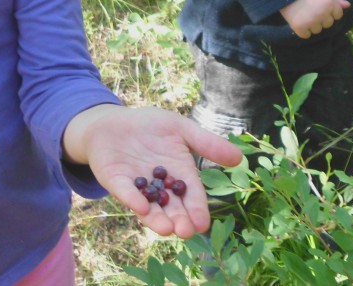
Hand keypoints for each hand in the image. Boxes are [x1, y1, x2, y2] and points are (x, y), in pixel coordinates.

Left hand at [62, 105, 241, 238]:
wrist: (113, 120)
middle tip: (185, 232)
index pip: (192, 196)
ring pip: (149, 207)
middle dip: (179, 220)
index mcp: (179, 174)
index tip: (203, 224)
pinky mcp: (116, 181)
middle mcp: (160, 187)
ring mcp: (137, 186)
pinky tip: (141, 207)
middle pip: (172, 208)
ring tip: (166, 229)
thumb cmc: (150, 126)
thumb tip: (239, 157)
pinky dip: (132, 199)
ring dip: (157, 219)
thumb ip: (207, 143)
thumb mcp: (181, 129)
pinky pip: (124, 192)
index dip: (197, 210)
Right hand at [280, 0, 349, 38]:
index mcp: (330, 4)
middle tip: (312, 11)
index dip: (330, 11)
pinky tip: (300, 22)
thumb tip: (348, 6)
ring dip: (313, 25)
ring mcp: (311, 22)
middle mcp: (322, 15)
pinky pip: (306, 35)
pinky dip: (303, 30)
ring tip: (305, 16)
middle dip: (322, 19)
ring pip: (318, 30)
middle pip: (328, 24)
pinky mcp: (300, 28)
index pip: (338, 15)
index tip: (321, 7)